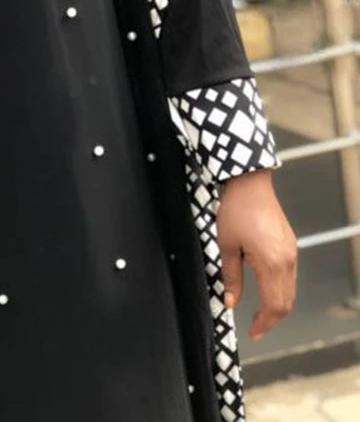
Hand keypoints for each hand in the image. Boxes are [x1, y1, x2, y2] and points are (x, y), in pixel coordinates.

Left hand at [217, 169, 296, 339]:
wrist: (249, 182)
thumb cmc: (234, 209)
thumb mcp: (225, 245)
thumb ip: (230, 277)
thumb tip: (230, 302)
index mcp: (272, 263)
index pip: (274, 306)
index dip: (264, 324)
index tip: (252, 333)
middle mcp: (287, 260)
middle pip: (286, 302)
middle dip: (271, 319)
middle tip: (255, 328)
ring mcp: (291, 251)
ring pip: (289, 290)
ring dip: (276, 305)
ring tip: (259, 314)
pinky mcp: (289, 244)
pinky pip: (289, 275)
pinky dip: (279, 289)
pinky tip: (264, 289)